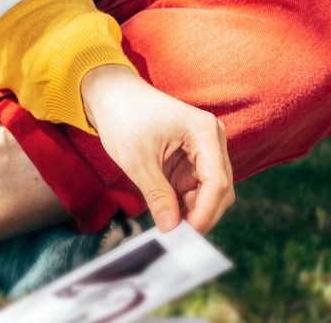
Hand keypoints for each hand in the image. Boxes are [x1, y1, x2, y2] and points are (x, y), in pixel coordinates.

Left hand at [79, 65, 233, 233]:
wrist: (111, 94)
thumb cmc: (123, 117)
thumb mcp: (137, 160)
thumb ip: (157, 194)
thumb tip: (170, 228)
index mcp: (204, 132)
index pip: (216, 181)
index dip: (205, 212)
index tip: (188, 234)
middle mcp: (212, 139)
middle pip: (220, 189)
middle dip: (201, 214)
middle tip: (177, 236)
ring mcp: (205, 148)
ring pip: (210, 191)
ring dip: (192, 209)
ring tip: (168, 224)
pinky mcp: (194, 157)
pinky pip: (197, 186)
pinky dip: (185, 202)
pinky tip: (168, 211)